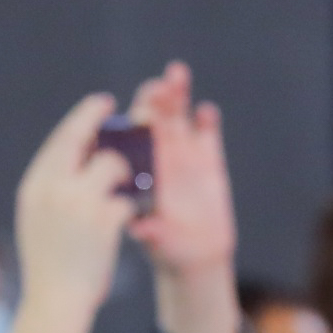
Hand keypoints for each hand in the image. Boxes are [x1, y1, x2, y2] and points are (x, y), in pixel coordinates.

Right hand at [9, 92, 139, 332]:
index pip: (61, 140)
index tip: (98, 105)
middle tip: (120, 109)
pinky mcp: (104, 218)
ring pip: (113, 164)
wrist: (55, 304)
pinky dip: (135, 204)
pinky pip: (129, 196)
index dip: (82, 120)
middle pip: (81, 136)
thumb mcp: (38, 220)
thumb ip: (52, 188)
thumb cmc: (49, 268)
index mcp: (35, 186)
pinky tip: (138, 213)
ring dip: (126, 170)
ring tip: (130, 184)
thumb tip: (77, 157)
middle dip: (101, 118)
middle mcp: (53, 185)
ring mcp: (78, 200)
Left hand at [124, 61, 238, 332]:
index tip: (123, 109)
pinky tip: (206, 113)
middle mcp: (157, 153)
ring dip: (177, 92)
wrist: (196, 258)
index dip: (125, 118)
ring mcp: (184, 152)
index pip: (126, 134)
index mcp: (136, 167)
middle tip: (155, 86)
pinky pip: (206, 130)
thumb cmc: (165, 249)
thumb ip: (149, 231)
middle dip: (152, 96)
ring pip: (178, 113)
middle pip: (151, 114)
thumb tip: (138, 227)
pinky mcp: (210, 158)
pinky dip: (207, 119)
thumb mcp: (156, 242)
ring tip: (176, 74)